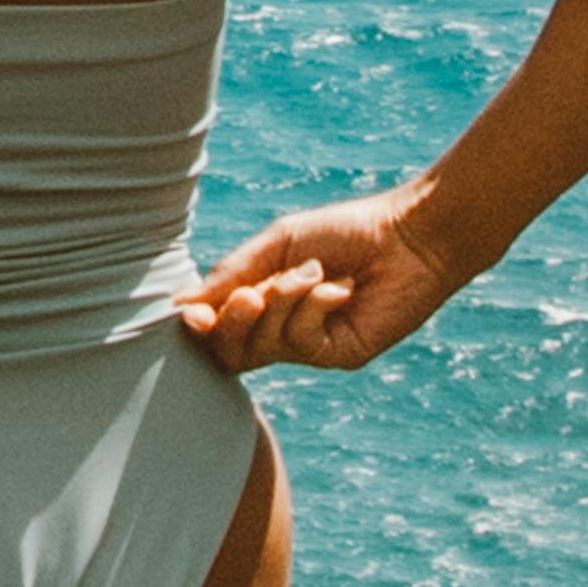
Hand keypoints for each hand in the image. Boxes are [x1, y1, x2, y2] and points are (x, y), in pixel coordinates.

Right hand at [177, 193, 474, 377]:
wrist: (408, 234)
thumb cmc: (346, 231)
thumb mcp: (279, 244)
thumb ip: (233, 273)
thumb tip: (180, 305)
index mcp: (265, 300)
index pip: (217, 328)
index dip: (200, 326)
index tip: (190, 314)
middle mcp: (283, 328)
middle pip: (231, 351)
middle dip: (233, 324)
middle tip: (251, 296)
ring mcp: (310, 346)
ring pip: (264, 346)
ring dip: (280, 304)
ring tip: (311, 273)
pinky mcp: (339, 355)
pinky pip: (301, 342)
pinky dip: (311, 310)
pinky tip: (338, 290)